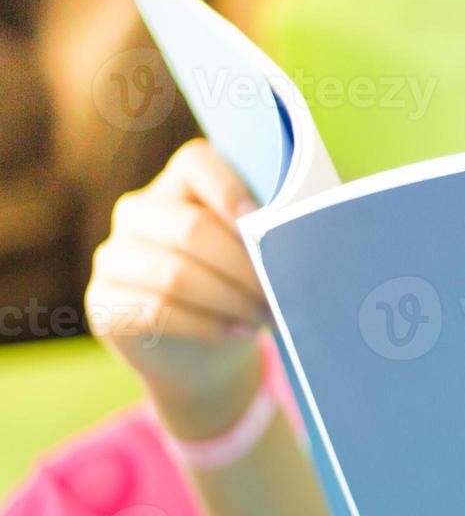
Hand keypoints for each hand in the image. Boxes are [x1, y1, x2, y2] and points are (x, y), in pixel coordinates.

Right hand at [86, 140, 270, 424]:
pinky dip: (207, 325)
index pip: (197, 162)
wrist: (207, 352)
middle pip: (191, 229)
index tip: (267, 223)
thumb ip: (272, 229)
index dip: (232, 190)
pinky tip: (239, 331)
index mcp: (178, 183)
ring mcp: (115, 255)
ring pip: (175, 275)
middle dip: (245, 265)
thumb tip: (308, 229)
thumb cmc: (243, 288)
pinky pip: (157, 311)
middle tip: (281, 290)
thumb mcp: (258, 253)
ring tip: (267, 316)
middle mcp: (139, 212)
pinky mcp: (105, 301)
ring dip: (231, 299)